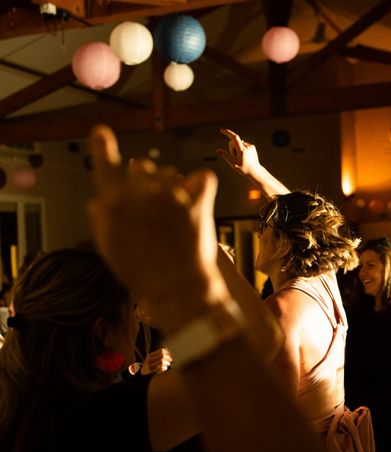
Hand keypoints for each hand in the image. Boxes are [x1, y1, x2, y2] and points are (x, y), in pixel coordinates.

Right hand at [88, 125, 226, 331]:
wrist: (178, 291)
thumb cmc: (143, 274)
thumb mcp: (111, 250)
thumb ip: (102, 221)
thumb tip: (98, 201)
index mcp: (114, 206)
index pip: (105, 168)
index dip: (102, 148)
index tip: (101, 131)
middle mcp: (140, 195)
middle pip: (142, 167)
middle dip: (147, 180)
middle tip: (155, 204)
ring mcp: (169, 197)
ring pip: (171, 172)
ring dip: (173, 185)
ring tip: (176, 212)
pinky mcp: (196, 203)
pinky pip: (202, 178)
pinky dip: (201, 186)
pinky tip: (197, 200)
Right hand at [140, 347, 172, 374]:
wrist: (141, 375)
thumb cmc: (149, 366)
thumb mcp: (152, 360)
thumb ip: (158, 356)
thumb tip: (168, 352)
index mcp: (150, 355)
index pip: (161, 351)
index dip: (167, 352)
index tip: (171, 355)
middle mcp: (149, 359)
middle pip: (162, 356)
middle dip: (168, 358)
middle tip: (171, 360)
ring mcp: (149, 365)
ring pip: (162, 361)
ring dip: (167, 363)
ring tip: (168, 364)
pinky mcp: (150, 371)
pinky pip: (160, 368)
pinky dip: (164, 368)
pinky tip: (165, 368)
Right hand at [217, 128, 261, 176]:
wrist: (255, 171)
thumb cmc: (243, 169)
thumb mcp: (233, 163)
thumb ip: (225, 156)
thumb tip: (217, 150)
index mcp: (242, 150)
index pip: (234, 137)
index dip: (227, 133)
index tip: (221, 130)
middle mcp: (247, 146)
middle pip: (234, 142)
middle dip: (231, 147)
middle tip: (234, 157)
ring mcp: (250, 146)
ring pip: (238, 143)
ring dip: (236, 149)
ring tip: (240, 158)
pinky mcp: (252, 147)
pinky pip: (243, 144)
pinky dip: (241, 149)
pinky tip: (244, 156)